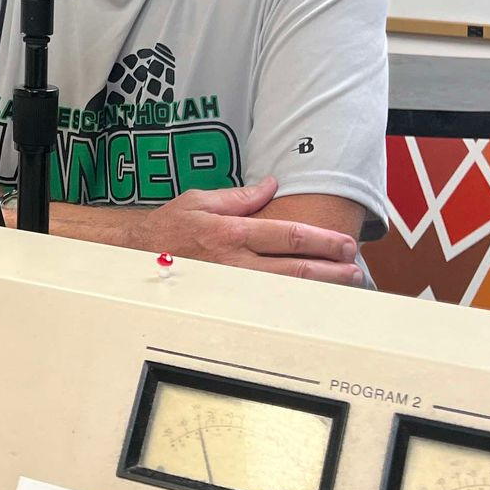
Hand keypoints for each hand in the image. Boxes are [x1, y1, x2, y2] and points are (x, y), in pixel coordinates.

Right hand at [130, 178, 362, 283]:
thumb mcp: (199, 200)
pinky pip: (266, 304)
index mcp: (232, 233)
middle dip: (330, 269)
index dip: (322, 241)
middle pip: (294, 269)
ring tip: (343, 286)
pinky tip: (311, 302)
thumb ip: (239, 196)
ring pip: (285, 291)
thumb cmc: (166, 229)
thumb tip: (270, 185)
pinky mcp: (226, 300)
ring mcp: (232, 286)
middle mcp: (235, 262)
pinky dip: (293, 303)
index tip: (344, 244)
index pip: (288, 237)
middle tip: (356, 268)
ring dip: (318, 289)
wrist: (133, 256)